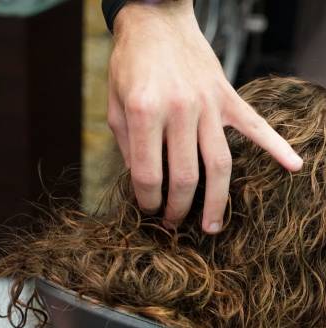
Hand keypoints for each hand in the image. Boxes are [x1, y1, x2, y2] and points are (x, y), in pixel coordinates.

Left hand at [108, 0, 302, 231]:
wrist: (155, 19)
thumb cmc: (130, 66)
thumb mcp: (115, 107)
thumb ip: (128, 148)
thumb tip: (144, 185)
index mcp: (145, 111)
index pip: (148, 174)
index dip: (147, 200)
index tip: (148, 210)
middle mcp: (180, 109)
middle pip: (185, 176)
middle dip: (177, 208)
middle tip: (172, 224)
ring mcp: (208, 103)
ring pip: (219, 164)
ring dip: (216, 201)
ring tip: (212, 227)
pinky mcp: (227, 96)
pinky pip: (256, 125)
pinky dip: (276, 146)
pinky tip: (293, 166)